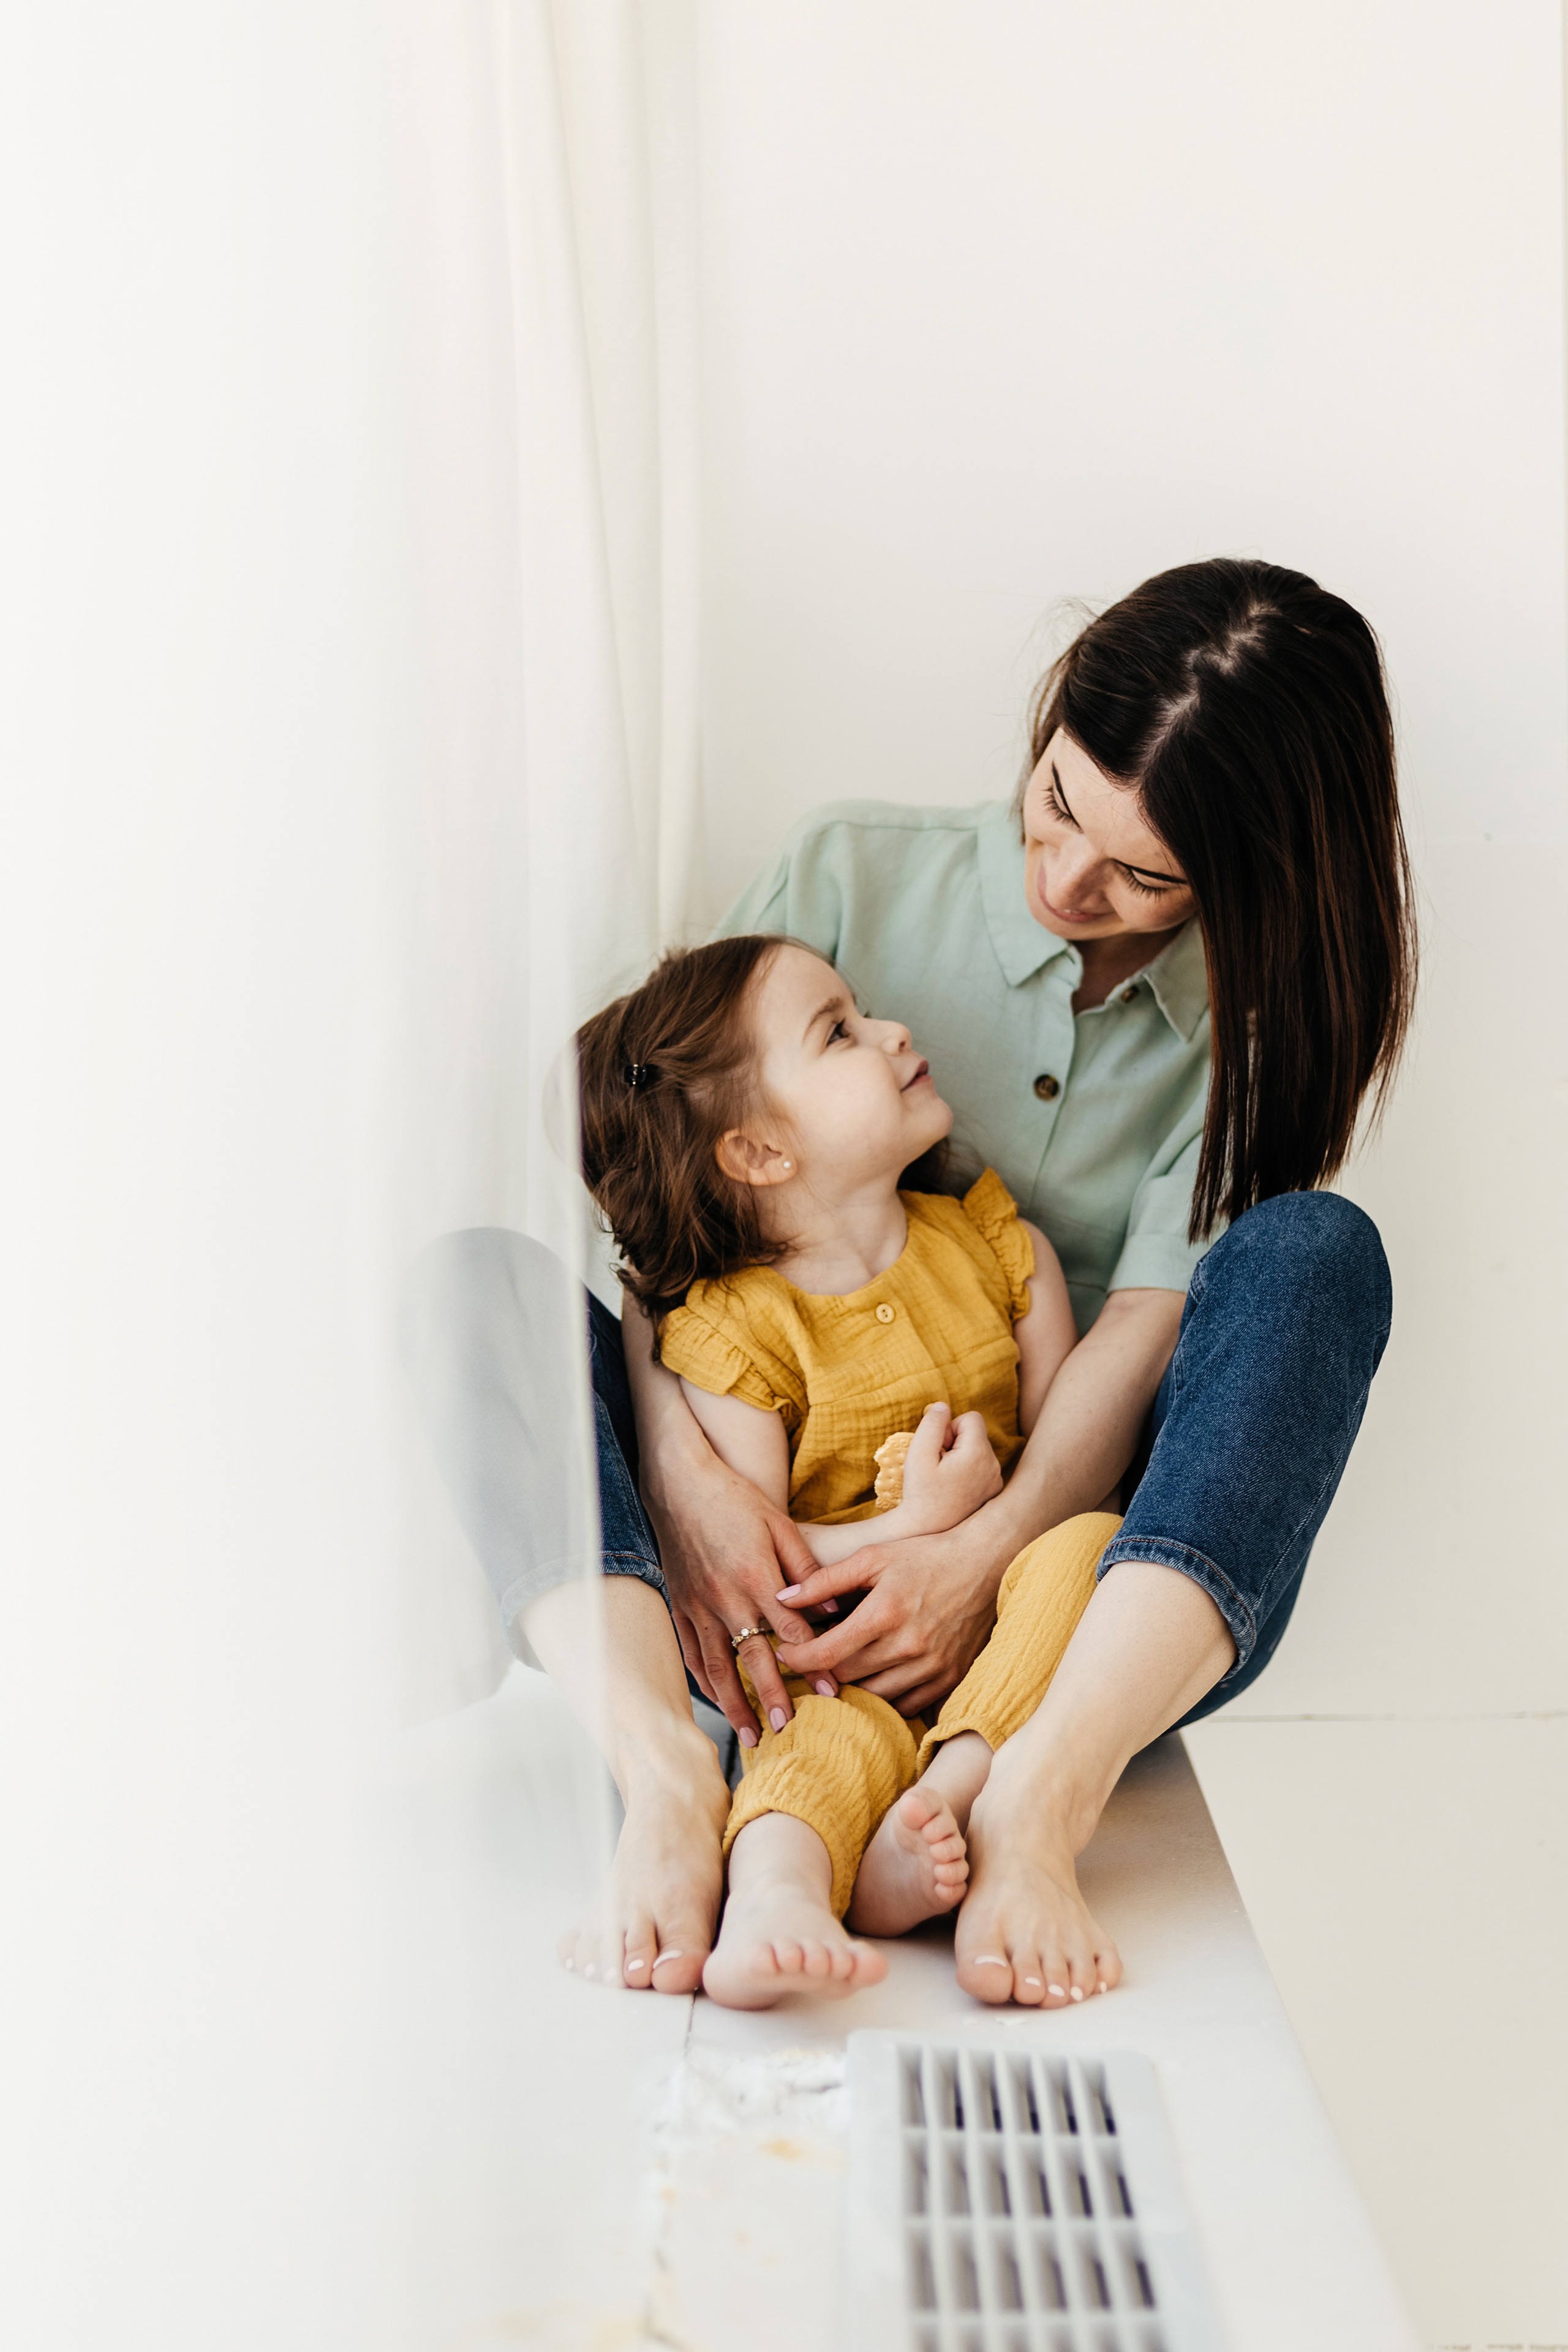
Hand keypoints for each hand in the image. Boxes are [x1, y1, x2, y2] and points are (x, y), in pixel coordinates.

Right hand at [643, 1442, 832, 1743]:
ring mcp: (698, 1605)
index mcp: (756, 1575)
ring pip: (718, 1666)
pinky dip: (706, 1682)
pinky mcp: (680, 1606)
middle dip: (772, 1698)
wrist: (681, 1484)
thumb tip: (839, 1607)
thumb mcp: (780, 1526)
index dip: (814, 1663)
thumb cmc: (737, 1501)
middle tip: (789, 1730)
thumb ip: (808, 1569)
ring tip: (751, 1737)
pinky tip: (719, 1702)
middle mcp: (725, 1597)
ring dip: (735, 1704)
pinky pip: (692, 1653)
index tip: (833, 1691)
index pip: (790, 1631)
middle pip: (753, 1659)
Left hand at [774, 1517, 1010, 1716]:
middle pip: (846, 1678)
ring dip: (852, 1687)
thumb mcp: (873, 1556)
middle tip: (809, 1659)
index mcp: (885, 1612)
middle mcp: (909, 1645)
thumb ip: (825, 1579)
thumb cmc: (923, 1555)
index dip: (797, 1659)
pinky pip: (905, 1705)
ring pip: (874, 1696)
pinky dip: (885, 1697)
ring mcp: (932, 1666)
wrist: (985, 1564)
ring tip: (840, 1669)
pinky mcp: (949, 1679)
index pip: (826, 1654)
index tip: (785, 1654)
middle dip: (821, 1672)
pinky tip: (875, 1677)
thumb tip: (783, 1599)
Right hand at [893, 1402, 1003, 1534]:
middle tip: (938, 1464)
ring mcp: (995, 1482)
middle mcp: (993, 1467)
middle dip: (955, 1442)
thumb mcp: (918, 1454)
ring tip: (944, 1478)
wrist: (926, 1531)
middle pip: (976, 1434)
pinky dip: (968, 1471)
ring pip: (978, 1451)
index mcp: (978, 1454)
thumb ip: (932, 1424)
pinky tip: (953, 1488)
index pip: (971, 1418)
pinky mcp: (992, 1493)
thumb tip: (944, 1406)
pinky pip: (982, 1468)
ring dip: (960, 1457)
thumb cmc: (920, 1493)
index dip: (950, 1428)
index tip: (938, 1448)